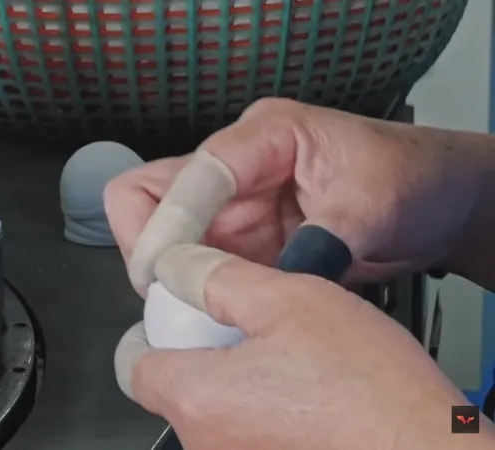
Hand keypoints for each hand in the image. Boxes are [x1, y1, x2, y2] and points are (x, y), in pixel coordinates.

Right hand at [104, 98, 482, 292]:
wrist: (438, 202)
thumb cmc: (414, 178)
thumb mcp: (373, 203)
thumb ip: (319, 243)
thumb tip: (267, 288)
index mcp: (262, 136)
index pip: (188, 176)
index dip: (166, 225)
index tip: (159, 276)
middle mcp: (235, 169)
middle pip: (148, 198)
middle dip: (148, 249)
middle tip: (167, 296)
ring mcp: (234, 210)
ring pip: (163, 241)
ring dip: (170, 280)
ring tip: (193, 318)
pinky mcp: (240, 246)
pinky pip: (194, 272)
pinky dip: (195, 298)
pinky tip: (216, 319)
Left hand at [114, 244, 492, 449]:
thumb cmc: (367, 391)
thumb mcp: (288, 300)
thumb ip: (216, 279)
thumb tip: (173, 266)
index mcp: (195, 396)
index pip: (131, 364)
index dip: (150, 331)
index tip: (175, 315)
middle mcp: (206, 442)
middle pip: (174, 387)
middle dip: (200, 353)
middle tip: (243, 328)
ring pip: (214, 411)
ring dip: (236, 382)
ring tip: (286, 358)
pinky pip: (247, 435)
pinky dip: (263, 411)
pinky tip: (305, 392)